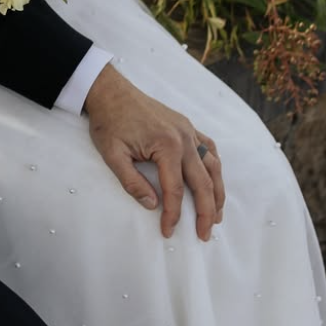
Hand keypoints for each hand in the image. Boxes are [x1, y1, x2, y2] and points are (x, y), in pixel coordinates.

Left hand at [84, 65, 225, 240]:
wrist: (110, 91)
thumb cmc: (109, 121)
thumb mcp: (112, 154)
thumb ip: (132, 182)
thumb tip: (152, 205)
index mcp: (167, 146)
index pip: (175, 190)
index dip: (173, 215)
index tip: (168, 232)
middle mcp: (184, 138)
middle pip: (203, 183)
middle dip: (206, 212)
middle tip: (204, 235)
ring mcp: (188, 130)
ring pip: (213, 166)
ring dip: (217, 192)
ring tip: (216, 215)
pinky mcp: (186, 125)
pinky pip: (208, 148)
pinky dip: (214, 167)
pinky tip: (214, 180)